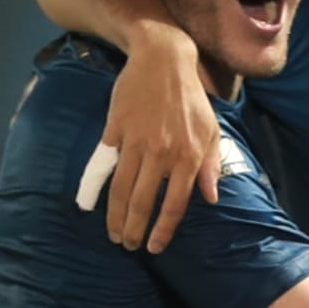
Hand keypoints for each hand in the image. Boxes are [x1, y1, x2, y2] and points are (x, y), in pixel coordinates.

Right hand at [79, 28, 222, 252]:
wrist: (163, 60)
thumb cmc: (190, 99)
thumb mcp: (212, 131)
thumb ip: (211, 166)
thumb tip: (210, 198)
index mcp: (189, 156)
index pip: (175, 204)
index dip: (163, 230)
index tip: (154, 247)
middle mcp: (163, 153)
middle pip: (144, 202)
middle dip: (134, 229)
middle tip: (127, 245)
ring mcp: (138, 142)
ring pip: (123, 188)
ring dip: (116, 215)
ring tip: (113, 232)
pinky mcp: (117, 130)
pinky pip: (108, 164)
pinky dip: (101, 186)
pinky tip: (96, 202)